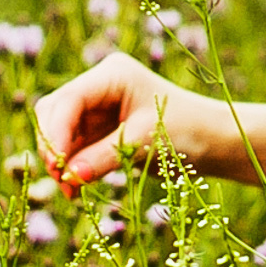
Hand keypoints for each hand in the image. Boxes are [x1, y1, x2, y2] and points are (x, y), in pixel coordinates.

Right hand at [33, 51, 227, 190]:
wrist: (212, 141)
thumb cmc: (186, 131)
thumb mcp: (145, 142)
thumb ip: (104, 157)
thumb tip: (69, 176)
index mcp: (112, 75)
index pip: (70, 99)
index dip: (56, 132)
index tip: (56, 165)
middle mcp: (100, 86)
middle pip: (56, 111)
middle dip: (53, 145)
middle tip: (60, 179)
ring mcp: (98, 107)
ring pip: (60, 131)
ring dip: (60, 161)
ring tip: (70, 192)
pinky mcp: (99, 129)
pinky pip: (73, 147)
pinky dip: (72, 167)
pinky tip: (74, 189)